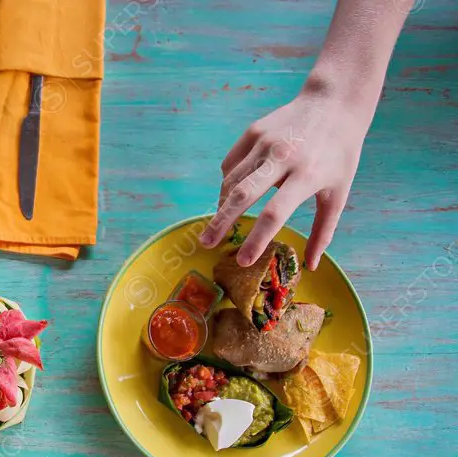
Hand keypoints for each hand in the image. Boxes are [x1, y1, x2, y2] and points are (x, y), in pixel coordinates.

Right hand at [200, 78, 373, 269]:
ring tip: (218, 224)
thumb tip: (311, 265)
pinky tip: (231, 194)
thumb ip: (324, 230)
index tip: (243, 261)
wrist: (334, 102)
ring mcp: (265, 141)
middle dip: (221, 222)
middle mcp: (282, 157)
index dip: (256, 239)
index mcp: (307, 175)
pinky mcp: (253, 132)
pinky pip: (232, 164)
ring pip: (232, 180)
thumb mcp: (339, 192)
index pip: (274, 213)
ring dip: (222, 205)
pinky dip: (228, 182)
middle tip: (206, 243)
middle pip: (242, 195)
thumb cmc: (340, 153)